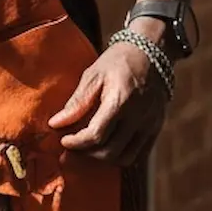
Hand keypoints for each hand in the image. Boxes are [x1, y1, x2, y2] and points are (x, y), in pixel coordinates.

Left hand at [48, 41, 168, 166]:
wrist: (151, 52)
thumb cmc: (118, 61)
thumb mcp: (93, 75)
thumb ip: (76, 102)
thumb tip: (55, 124)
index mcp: (120, 100)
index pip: (96, 135)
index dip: (76, 143)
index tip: (64, 140)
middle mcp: (138, 116)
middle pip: (109, 151)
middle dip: (86, 153)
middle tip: (73, 146)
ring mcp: (150, 124)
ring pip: (124, 158)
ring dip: (103, 158)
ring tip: (89, 148)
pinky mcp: (156, 128)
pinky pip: (139, 156)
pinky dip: (121, 157)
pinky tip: (108, 148)